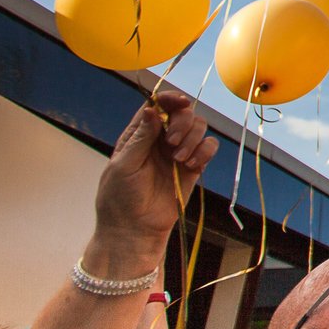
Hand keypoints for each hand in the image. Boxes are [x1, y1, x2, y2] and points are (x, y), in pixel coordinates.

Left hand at [88, 93, 216, 272]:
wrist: (134, 229)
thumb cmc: (119, 198)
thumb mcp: (124, 165)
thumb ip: (140, 137)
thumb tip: (151, 109)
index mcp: (139, 135)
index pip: (157, 106)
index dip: (169, 99)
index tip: (180, 102)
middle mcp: (160, 140)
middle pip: (183, 113)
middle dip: (182, 123)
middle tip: (171, 143)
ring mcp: (178, 152)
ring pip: (199, 127)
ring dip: (193, 138)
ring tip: (180, 159)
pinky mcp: (193, 167)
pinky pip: (209, 147)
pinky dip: (205, 151)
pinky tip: (193, 164)